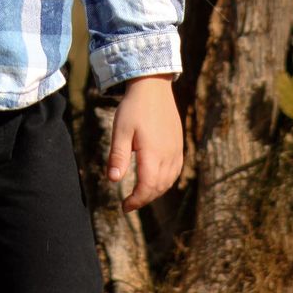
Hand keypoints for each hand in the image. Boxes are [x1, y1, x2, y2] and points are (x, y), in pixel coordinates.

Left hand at [105, 73, 182, 213]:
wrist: (153, 86)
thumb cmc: (133, 107)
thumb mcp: (120, 130)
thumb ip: (118, 156)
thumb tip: (113, 181)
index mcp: (153, 153)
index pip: (147, 187)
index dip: (136, 200)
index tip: (124, 207)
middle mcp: (168, 155)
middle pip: (159, 188)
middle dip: (144, 199)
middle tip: (129, 203)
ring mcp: (176, 150)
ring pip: (169, 181)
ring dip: (156, 192)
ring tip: (140, 194)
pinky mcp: (179, 144)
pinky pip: (176, 170)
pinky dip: (166, 181)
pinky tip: (156, 180)